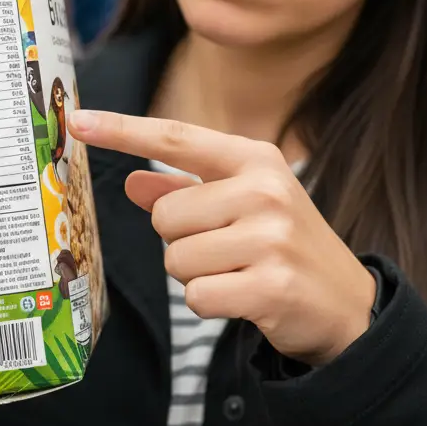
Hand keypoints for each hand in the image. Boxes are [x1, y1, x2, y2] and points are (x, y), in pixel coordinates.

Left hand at [68, 110, 375, 366]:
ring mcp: (271, 236)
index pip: (174, 137)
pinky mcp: (272, 285)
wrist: (349, 303)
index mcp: (254, 159)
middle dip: (181, 242)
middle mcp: (264, 189)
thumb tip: (131, 183)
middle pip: (164, 217)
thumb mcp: (241, 205)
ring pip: (176, 260)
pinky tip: (244, 299)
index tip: (77, 120)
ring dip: (195, 276)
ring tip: (237, 274)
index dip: (121, 130)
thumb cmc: (283, 244)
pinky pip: (196, 297)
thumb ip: (184, 191)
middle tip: (224, 251)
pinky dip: (209, 304)